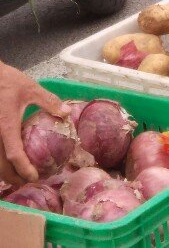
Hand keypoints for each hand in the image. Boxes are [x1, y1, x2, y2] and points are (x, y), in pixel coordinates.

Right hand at [0, 62, 64, 184]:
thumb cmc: (7, 81)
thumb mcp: (31, 88)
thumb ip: (49, 102)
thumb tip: (67, 112)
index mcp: (6, 126)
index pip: (14, 154)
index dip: (24, 169)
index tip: (34, 176)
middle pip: (0, 166)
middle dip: (13, 178)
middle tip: (27, 182)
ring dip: (4, 173)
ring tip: (17, 177)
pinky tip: (7, 162)